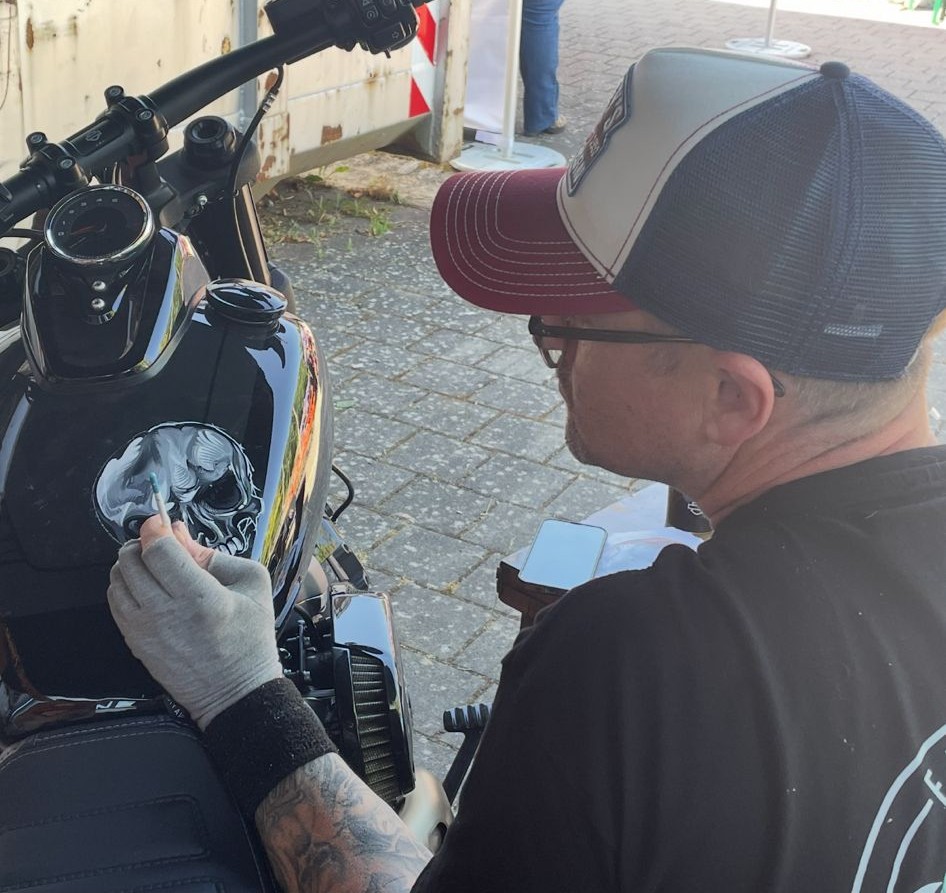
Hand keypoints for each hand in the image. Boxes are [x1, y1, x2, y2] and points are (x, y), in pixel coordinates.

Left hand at [108, 515, 283, 729]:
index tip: (162, 523)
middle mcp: (165, 614)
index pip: (157, 550)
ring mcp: (145, 631)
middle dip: (141, 543)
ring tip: (152, 566)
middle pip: (130, 561)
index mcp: (200, 597)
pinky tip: (146, 587)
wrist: (236, 691)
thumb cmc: (249, 638)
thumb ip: (213, 554)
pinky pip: (115, 602)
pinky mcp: (135, 643)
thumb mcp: (251, 584)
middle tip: (159, 543)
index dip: (155, 529)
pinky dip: (125, 587)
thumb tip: (180, 534)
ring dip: (130, 565)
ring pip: (117, 580)